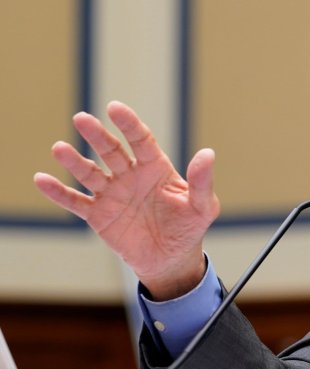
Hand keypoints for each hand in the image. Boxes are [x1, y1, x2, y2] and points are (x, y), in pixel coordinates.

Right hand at [33, 101, 220, 299]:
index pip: (141, 140)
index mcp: (156, 168)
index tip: (115, 108)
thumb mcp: (202, 206)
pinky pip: (76, 201)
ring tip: (59, 148)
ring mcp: (112, 193)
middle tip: (82, 119)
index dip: (129, 124)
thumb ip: (202, 181)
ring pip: (90, 173)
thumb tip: (208, 153)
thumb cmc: (189, 228)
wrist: (170, 259)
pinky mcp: (98, 215)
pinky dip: (59, 192)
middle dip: (97, 135)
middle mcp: (130, 175)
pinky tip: (42, 179)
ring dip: (75, 161)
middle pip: (111, 151)